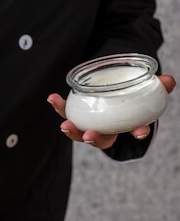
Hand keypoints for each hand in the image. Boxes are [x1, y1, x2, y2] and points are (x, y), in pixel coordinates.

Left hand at [48, 74, 175, 148]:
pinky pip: (67, 112)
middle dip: (94, 139)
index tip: (139, 132)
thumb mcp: (146, 90)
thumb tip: (169, 80)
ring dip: (71, 129)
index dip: (137, 132)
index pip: (132, 132)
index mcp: (124, 125)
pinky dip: (60, 107)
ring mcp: (89, 123)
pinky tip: (52, 98)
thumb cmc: (131, 93)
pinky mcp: (76, 113)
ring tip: (64, 124)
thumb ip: (159, 87)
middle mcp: (105, 129)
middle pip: (99, 139)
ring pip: (79, 131)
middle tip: (89, 136)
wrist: (115, 88)